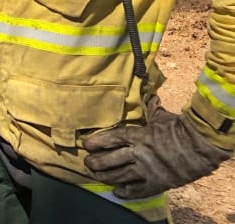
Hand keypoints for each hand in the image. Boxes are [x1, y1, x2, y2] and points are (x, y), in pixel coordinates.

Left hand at [84, 106, 230, 198]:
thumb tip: (149, 95)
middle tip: (88, 163)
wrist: (202, 146)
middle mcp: (139, 153)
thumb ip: (150, 109)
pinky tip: (117, 192)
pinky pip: (138, 190)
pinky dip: (126, 192)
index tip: (86, 145)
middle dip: (96, 163)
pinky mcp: (158, 182)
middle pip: (110, 160)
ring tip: (97, 176)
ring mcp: (147, 170)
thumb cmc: (181, 128)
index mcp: (138, 135)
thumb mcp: (162, 115)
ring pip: (120, 176)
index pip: (111, 138)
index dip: (97, 142)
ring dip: (106, 177)